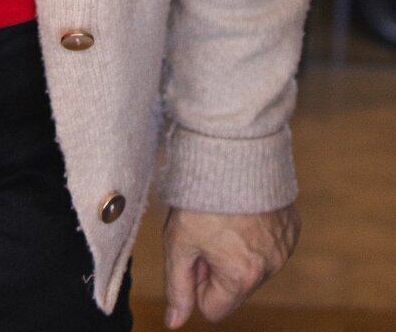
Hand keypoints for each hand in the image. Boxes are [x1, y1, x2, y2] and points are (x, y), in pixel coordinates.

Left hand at [163, 204, 299, 325]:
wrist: (234, 150)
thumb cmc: (202, 197)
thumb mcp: (178, 242)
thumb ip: (177, 287)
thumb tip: (173, 323)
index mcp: (242, 277)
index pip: (213, 309)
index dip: (197, 283)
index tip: (193, 252)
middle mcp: (270, 267)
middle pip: (233, 288)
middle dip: (217, 266)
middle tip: (206, 229)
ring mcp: (284, 247)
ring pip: (251, 266)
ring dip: (235, 250)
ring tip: (224, 215)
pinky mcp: (292, 227)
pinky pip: (269, 245)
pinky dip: (254, 234)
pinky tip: (243, 209)